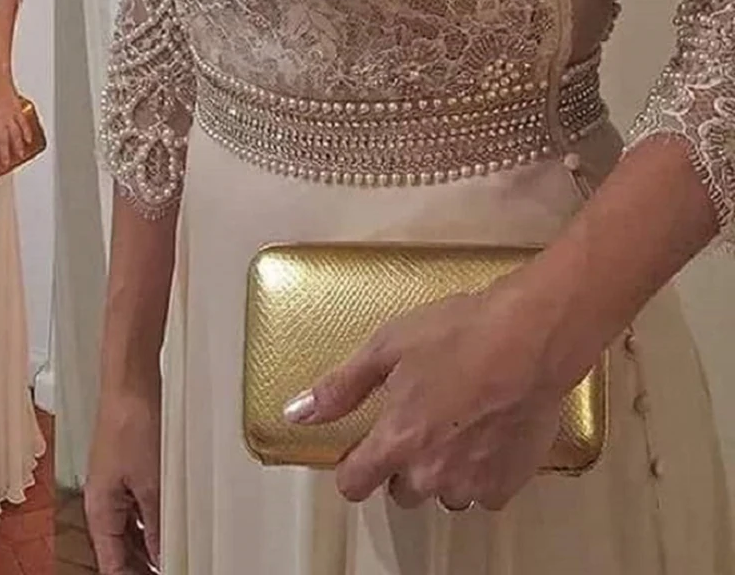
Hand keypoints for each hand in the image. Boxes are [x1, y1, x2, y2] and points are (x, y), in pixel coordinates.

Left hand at [0, 73, 31, 166]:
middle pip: (2, 139)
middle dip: (4, 153)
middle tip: (5, 163)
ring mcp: (9, 114)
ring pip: (14, 134)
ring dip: (17, 146)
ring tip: (19, 155)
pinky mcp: (18, 110)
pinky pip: (23, 124)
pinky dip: (27, 133)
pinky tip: (28, 140)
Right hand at [85, 382, 161, 574]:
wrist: (131, 384)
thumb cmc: (131, 422)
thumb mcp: (152, 483)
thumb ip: (158, 524)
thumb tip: (163, 555)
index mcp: (100, 510)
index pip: (111, 564)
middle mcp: (104, 500)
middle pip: (119, 549)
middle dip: (140, 566)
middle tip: (168, 571)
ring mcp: (116, 485)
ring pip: (130, 530)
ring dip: (148, 546)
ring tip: (172, 559)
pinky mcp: (129, 469)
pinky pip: (139, 508)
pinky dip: (153, 522)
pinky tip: (170, 528)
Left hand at [283, 274, 573, 510]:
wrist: (531, 337)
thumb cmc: (460, 334)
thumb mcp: (386, 347)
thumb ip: (340, 387)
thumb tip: (296, 412)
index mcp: (397, 441)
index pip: (354, 484)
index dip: (351, 467)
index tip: (358, 449)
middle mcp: (432, 473)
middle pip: (400, 490)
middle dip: (402, 462)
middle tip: (417, 418)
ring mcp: (474, 481)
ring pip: (443, 492)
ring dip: (442, 468)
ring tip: (454, 422)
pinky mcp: (511, 481)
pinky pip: (483, 491)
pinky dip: (480, 469)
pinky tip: (484, 431)